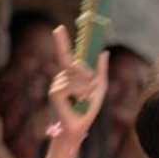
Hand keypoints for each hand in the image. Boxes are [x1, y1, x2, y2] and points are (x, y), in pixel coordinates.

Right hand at [48, 25, 108, 139]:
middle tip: (89, 92)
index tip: (58, 28)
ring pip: (75, 76)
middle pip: (74, 64)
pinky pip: (71, 86)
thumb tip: (104, 52)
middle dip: (87, 74)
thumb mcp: (99, 88)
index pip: (65, 54)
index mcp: (70, 76)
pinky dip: (79, 93)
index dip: (61, 41)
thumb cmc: (87, 110)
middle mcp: (61, 78)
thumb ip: (101, 71)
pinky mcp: (54, 93)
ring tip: (83, 101)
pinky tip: (78, 102)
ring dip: (86, 88)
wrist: (78, 129)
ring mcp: (56, 85)